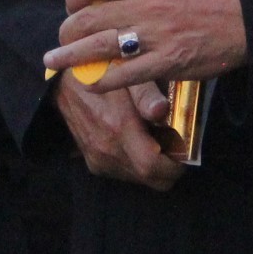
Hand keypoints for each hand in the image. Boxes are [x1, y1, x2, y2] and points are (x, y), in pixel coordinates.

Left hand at [44, 0, 245, 88]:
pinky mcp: (165, 62)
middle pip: (88, 17)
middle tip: (60, 42)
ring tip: (54, 62)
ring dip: (70, 57)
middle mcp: (146, 5)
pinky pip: (122, 75)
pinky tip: (91, 83)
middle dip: (66, 32)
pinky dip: (100, 81)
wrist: (239, 21)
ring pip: (98, 46)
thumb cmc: (200, 0)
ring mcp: (155, 35)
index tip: (73, 7)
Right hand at [53, 72, 181, 190]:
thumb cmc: (104, 73)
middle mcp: (107, 151)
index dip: (174, 166)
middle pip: (150, 179)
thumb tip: (161, 111)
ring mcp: (98, 159)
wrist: (66, 82)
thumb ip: (146, 94)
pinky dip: (137, 164)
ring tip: (158, 140)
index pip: (152, 167)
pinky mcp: (92, 162)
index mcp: (118, 129)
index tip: (185, 152)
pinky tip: (139, 142)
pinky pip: (123, 173)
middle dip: (169, 169)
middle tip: (176, 146)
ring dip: (153, 167)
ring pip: (138, 178)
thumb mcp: (129, 74)